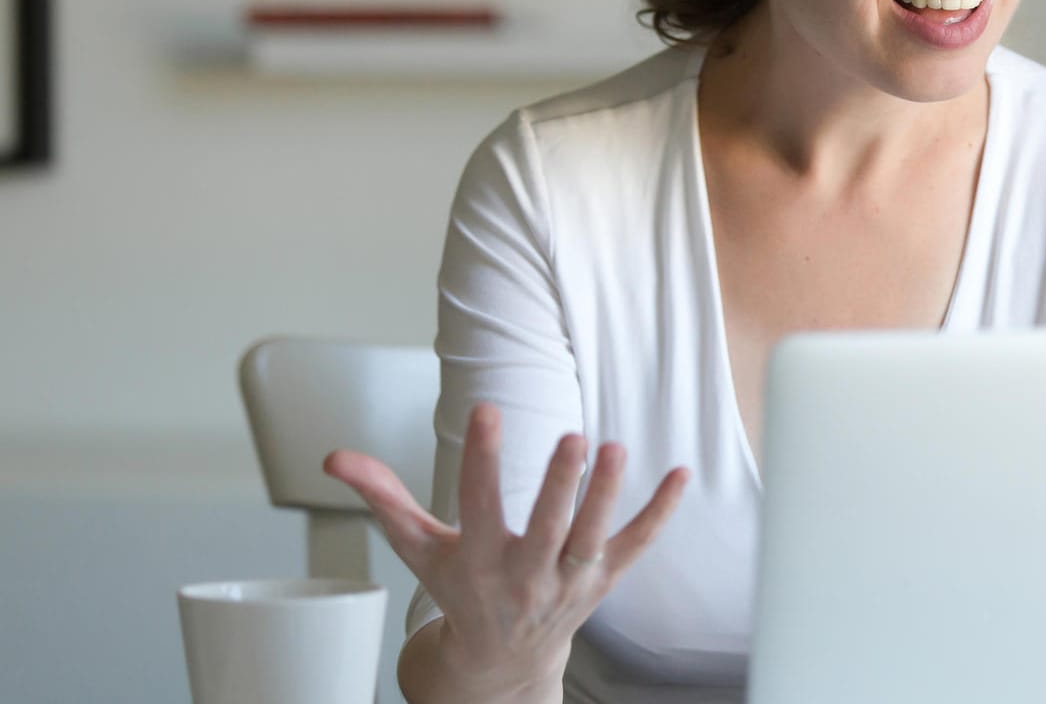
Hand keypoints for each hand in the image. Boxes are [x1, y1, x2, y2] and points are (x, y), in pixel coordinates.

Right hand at [323, 403, 688, 691]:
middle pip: (548, 527)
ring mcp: (569, 578)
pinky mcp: (602, 579)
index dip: (484, 458)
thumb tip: (336, 458)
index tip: (487, 411)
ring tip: (616, 447)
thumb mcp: (417, 549)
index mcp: (479, 560)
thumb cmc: (459, 593)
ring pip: (593, 536)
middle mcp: (527, 573)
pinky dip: (659, 513)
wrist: (498, 664)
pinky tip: (679, 475)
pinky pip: (636, 545)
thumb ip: (382, 498)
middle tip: (573, 437)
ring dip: (607, 495)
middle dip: (561, 485)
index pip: (479, 504)